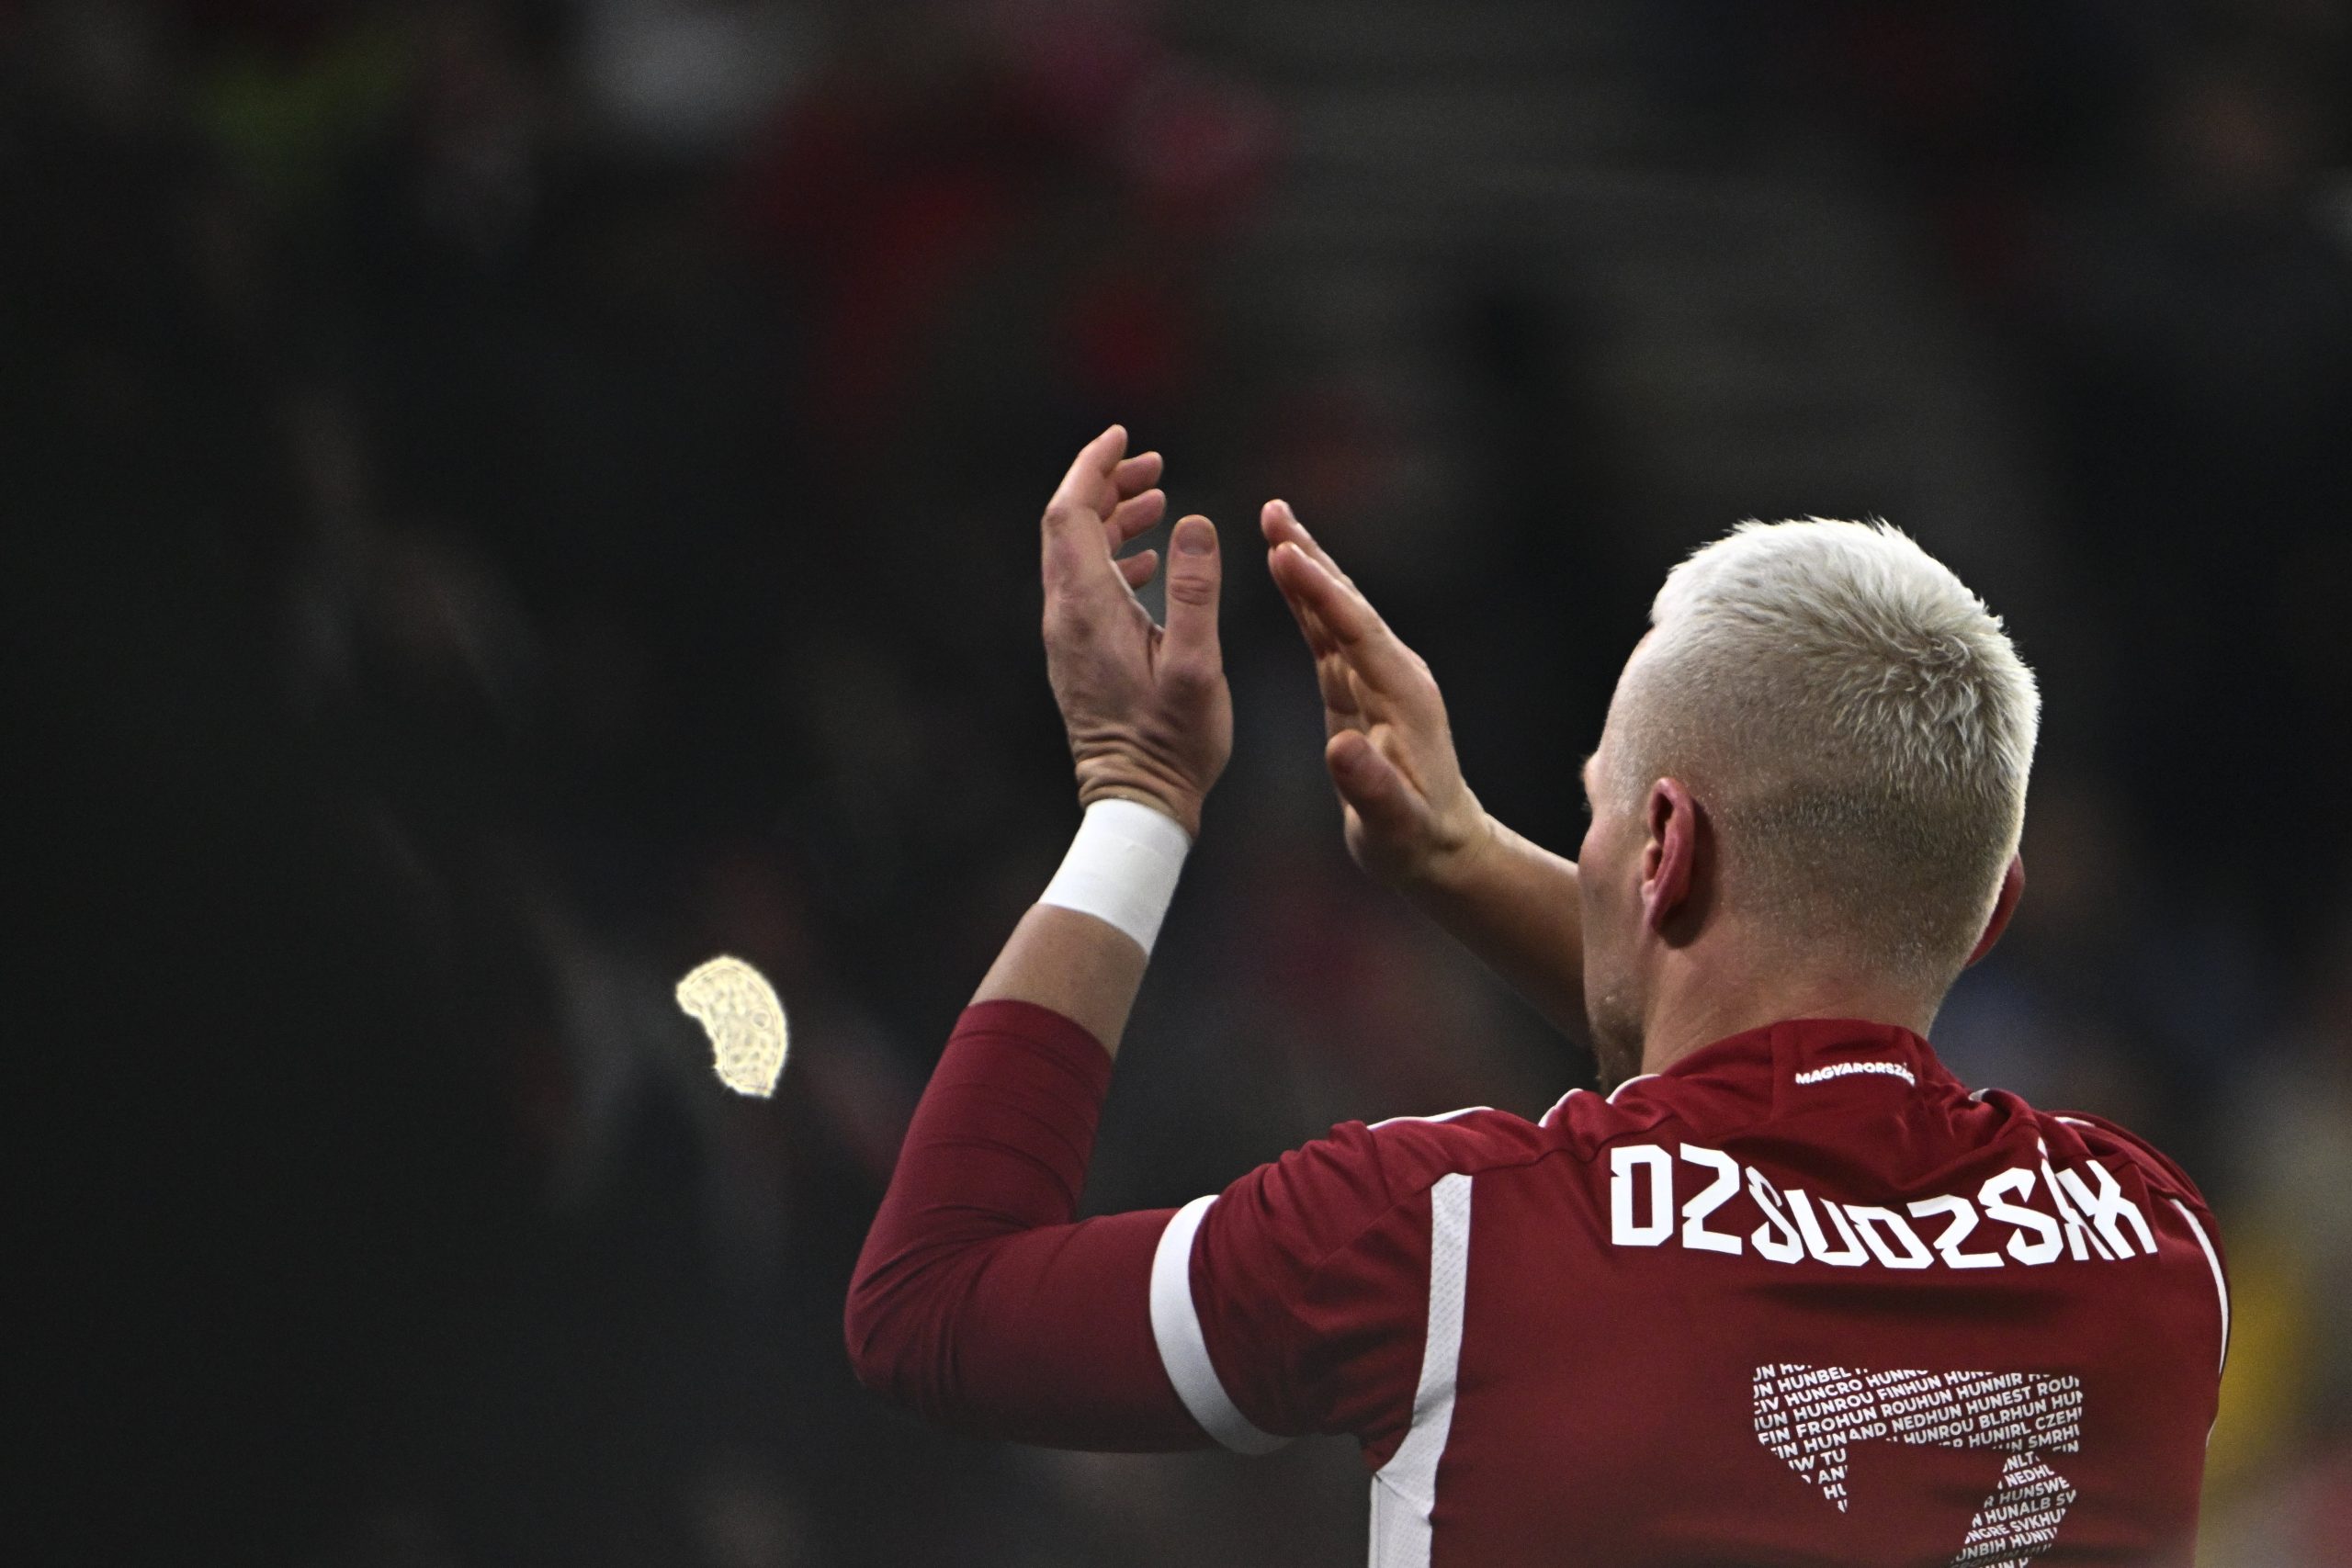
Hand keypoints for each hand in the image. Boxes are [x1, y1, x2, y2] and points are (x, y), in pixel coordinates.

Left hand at [1040, 426, 1230, 836]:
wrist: (1137, 802)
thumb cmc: (1173, 743)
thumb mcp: (1195, 665)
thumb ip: (1193, 590)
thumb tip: (1193, 521)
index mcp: (1087, 609)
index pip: (1070, 514)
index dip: (1092, 467)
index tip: (1124, 435)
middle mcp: (1066, 617)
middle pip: (1067, 526)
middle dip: (1105, 484)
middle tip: (1153, 463)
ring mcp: (1068, 638)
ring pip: (1076, 554)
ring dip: (1111, 518)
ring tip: (1158, 497)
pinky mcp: (1079, 656)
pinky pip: (1086, 585)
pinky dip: (1114, 555)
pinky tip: (1149, 559)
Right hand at [1262, 500, 1489, 889]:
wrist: (1437, 848)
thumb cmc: (1414, 840)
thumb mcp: (1393, 823)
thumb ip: (1370, 786)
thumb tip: (1340, 748)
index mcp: (1402, 695)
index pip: (1356, 631)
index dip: (1320, 591)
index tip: (1285, 554)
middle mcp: (1392, 674)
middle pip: (1347, 604)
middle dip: (1310, 557)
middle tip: (1274, 511)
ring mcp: (1376, 677)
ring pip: (1334, 610)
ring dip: (1305, 566)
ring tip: (1274, 522)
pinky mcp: (1358, 688)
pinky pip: (1326, 632)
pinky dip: (1305, 599)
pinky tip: (1286, 572)